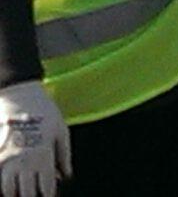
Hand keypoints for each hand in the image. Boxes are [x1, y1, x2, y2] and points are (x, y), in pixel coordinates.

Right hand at [0, 81, 69, 196]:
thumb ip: (64, 156)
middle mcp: (24, 161)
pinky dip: (1, 182)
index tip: (48, 195)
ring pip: (6, 190)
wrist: (19, 94)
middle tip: (33, 193)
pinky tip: (7, 181)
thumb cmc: (45, 111)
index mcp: (44, 156)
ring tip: (19, 191)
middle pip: (24, 194)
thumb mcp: (61, 131)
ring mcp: (6, 158)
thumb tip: (66, 177)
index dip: (48, 195)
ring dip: (13, 193)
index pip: (46, 189)